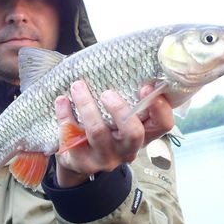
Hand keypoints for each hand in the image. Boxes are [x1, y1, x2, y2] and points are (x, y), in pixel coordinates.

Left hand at [54, 80, 174, 187]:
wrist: (78, 159)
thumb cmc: (104, 128)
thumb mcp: (119, 119)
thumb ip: (127, 99)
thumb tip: (125, 61)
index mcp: (142, 134)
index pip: (162, 125)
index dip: (160, 107)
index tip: (146, 86)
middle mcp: (127, 149)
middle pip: (133, 133)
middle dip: (121, 109)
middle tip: (107, 93)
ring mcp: (105, 158)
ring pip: (98, 132)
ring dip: (86, 104)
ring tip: (77, 86)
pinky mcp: (81, 162)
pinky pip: (71, 136)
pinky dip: (65, 114)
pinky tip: (61, 101)